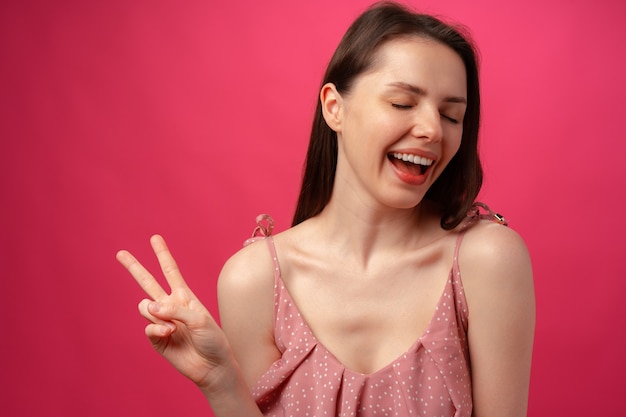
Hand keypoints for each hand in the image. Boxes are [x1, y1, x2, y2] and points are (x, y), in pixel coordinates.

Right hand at [117, 235, 232, 393]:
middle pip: (148, 282)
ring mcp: (162, 322)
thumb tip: (148, 306)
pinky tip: (170, 334)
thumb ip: (174, 309)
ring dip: (156, 312)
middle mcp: (171, 306)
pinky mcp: (156, 339)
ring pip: (145, 306)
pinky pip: (148, 327)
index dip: (163, 254)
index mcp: (185, 296)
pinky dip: (158, 328)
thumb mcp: (199, 318)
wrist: (212, 366)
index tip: (155, 238)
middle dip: (135, 267)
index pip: (170, 271)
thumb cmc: (212, 339)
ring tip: (172, 325)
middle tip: (120, 253)